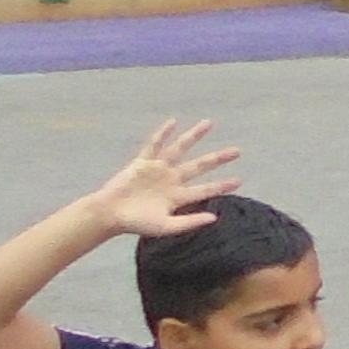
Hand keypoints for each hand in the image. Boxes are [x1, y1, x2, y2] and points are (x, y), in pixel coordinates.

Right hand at [83, 120, 238, 246]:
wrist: (109, 214)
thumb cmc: (136, 223)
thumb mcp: (166, 226)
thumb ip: (189, 222)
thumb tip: (214, 218)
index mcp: (177, 197)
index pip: (205, 190)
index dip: (221, 186)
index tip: (239, 181)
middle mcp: (170, 180)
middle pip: (199, 166)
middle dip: (217, 158)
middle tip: (237, 151)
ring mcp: (157, 170)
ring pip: (179, 149)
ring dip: (193, 136)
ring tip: (209, 123)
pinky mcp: (141, 163)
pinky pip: (154, 145)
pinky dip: (163, 133)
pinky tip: (173, 122)